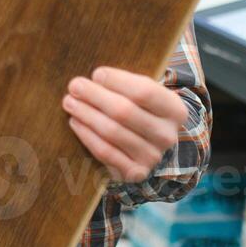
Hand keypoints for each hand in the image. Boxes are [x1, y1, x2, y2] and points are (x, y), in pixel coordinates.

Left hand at [62, 66, 183, 182]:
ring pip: (112, 131)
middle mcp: (167, 135)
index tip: (96, 73)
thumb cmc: (143, 111)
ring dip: (86, 114)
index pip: (144, 91)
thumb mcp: (147, 94)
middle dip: (95, 96)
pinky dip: (87, 135)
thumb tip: (95, 78)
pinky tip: (75, 122)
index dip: (117, 81)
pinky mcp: (135, 172)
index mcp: (175, 110)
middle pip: (125, 112)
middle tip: (75, 86)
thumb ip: (127, 85)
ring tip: (70, 102)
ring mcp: (152, 157)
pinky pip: (105, 152)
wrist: (152, 146)